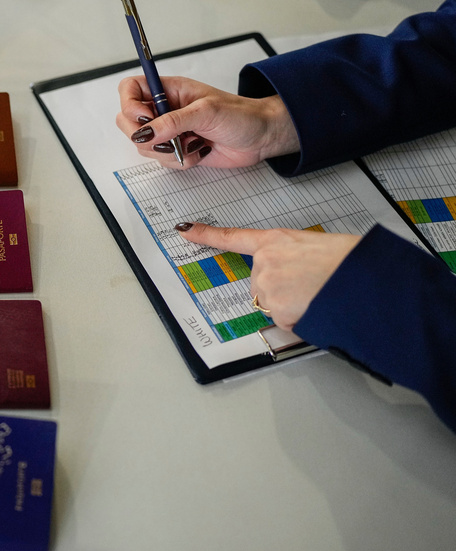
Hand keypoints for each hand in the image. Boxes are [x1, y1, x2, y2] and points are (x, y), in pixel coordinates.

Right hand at [116, 76, 300, 169]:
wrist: (261, 137)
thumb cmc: (241, 115)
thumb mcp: (207, 112)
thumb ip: (173, 121)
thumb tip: (145, 132)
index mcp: (168, 90)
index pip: (129, 89)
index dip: (129, 104)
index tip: (145, 118)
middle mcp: (164, 109)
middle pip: (128, 122)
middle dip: (147, 136)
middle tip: (170, 137)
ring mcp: (169, 131)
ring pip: (144, 146)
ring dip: (167, 151)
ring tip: (193, 143)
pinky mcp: (176, 150)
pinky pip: (161, 161)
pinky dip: (179, 161)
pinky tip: (199, 152)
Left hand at [174, 222, 360, 330]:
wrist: (366, 277)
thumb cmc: (350, 260)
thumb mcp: (315, 246)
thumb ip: (291, 256)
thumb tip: (290, 273)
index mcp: (276, 241)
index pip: (233, 238)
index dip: (206, 234)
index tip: (184, 229)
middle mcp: (265, 263)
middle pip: (261, 284)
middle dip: (282, 288)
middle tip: (311, 283)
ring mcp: (268, 288)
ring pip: (272, 304)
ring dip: (291, 305)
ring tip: (317, 293)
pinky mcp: (277, 311)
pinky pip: (285, 321)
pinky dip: (300, 319)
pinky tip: (316, 306)